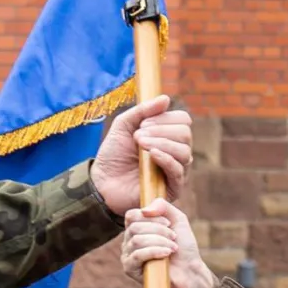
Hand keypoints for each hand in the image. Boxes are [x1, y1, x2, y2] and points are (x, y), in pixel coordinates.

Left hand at [91, 96, 192, 215]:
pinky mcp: (172, 188)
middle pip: (185, 134)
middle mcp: (176, 152)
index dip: (165, 118)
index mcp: (169, 136)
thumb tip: (166, 98)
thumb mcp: (124, 126)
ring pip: (184, 151)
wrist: (102, 182)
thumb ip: (143, 111)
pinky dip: (166, 159)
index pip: (183, 120)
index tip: (142, 123)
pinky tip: (152, 154)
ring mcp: (176, 171)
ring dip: (162, 143)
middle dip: (161, 130)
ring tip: (140, 144)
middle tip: (138, 136)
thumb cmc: (114, 154)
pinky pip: (178, 170)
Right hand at [122, 199, 215, 287]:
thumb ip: (162, 205)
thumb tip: (145, 210)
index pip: (131, 215)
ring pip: (137, 240)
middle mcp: (129, 240)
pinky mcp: (129, 268)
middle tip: (173, 237)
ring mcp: (128, 255)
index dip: (151, 216)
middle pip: (134, 227)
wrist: (190, 271)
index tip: (168, 223)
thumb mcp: (177, 219)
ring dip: (160, 241)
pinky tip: (167, 254)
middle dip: (158, 230)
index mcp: (137, 228)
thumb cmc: (184, 247)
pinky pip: (137, 255)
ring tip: (173, 248)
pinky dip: (155, 251)